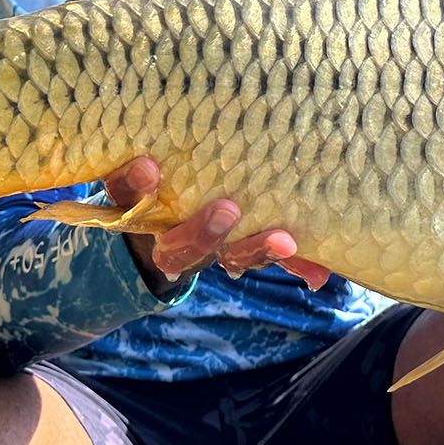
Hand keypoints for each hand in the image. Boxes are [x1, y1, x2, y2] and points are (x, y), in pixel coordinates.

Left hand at [105, 156, 329, 294]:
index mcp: (217, 248)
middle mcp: (181, 240)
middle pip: (193, 249)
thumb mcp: (245, 232)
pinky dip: (131, 181)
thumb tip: (322, 276)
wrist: (140, 210)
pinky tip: (145, 167)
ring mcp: (150, 217)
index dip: (262, 251)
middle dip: (209, 235)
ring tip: (175, 186)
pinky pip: (121, 189)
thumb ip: (281, 250)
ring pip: (157, 227)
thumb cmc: (209, 213)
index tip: (287, 240)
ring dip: (153, 204)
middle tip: (229, 211)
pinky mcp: (122, 190)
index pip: (240, 256)